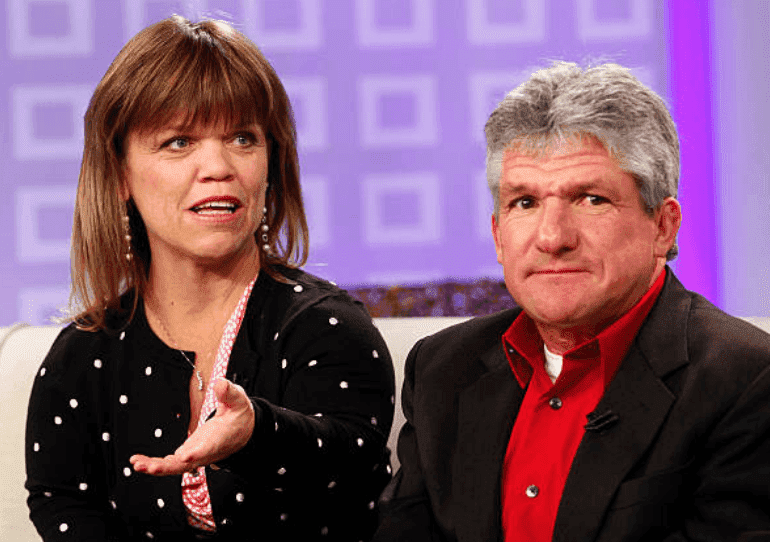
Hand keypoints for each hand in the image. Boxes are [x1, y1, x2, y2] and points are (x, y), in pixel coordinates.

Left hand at [129, 379, 254, 475]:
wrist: (243, 432)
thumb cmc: (239, 416)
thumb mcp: (238, 400)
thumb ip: (229, 393)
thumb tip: (220, 383)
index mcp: (219, 439)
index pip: (208, 447)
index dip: (197, 453)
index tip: (185, 457)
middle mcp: (206, 451)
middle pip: (186, 464)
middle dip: (167, 467)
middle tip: (149, 467)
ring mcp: (195, 454)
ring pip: (175, 466)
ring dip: (156, 467)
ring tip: (137, 463)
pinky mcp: (188, 453)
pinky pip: (171, 463)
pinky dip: (156, 464)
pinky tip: (140, 462)